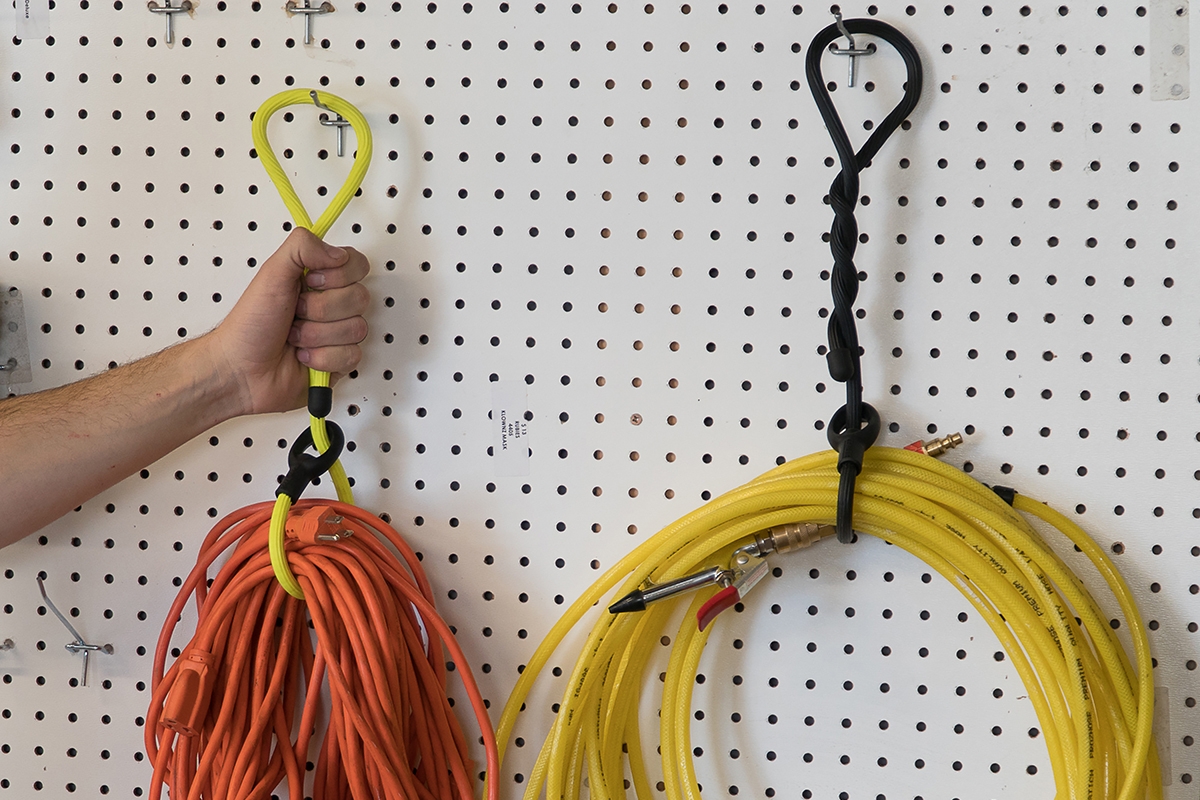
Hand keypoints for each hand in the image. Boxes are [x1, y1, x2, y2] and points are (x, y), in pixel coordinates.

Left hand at [209, 228, 369, 414]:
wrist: (241, 370)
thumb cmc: (250, 325)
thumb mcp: (271, 273)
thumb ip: (302, 247)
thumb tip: (337, 253)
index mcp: (317, 278)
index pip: (357, 265)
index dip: (338, 275)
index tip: (310, 281)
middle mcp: (330, 304)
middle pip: (359, 298)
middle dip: (321, 309)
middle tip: (296, 313)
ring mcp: (336, 333)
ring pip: (357, 328)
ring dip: (317, 335)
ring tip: (295, 337)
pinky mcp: (339, 361)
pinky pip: (352, 355)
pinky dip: (322, 358)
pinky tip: (303, 356)